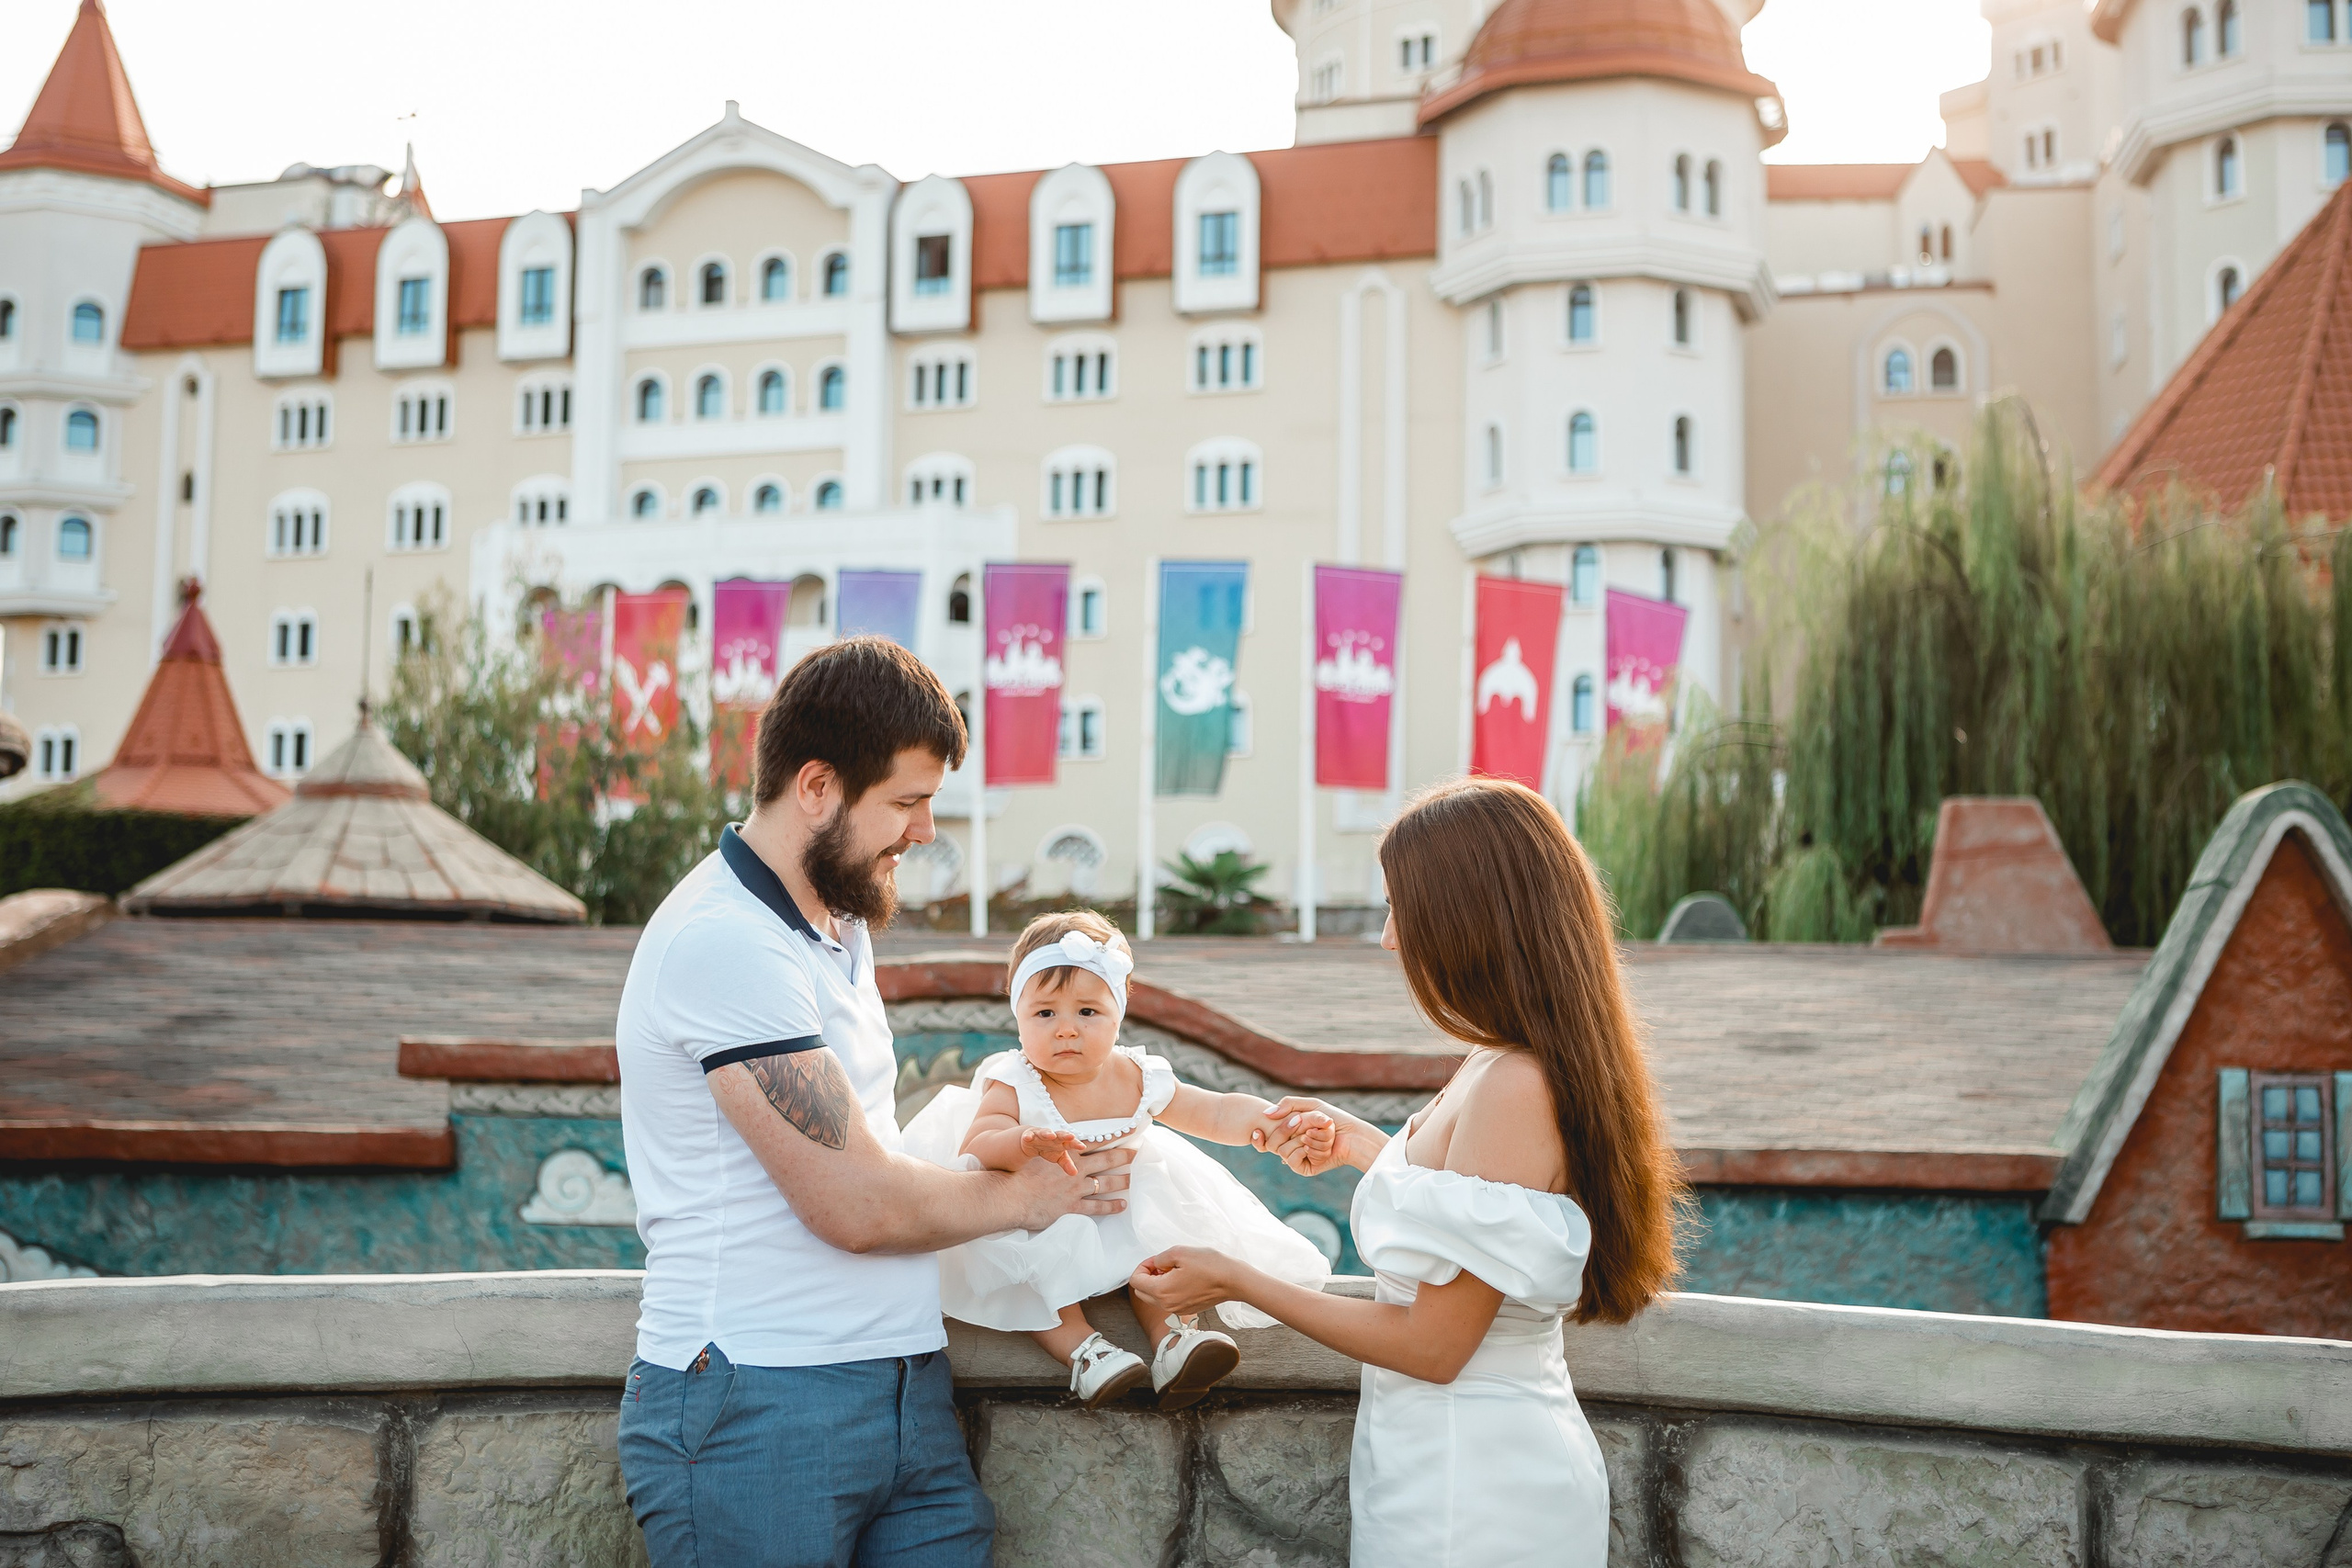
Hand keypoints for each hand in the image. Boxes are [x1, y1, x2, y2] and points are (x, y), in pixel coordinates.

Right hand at [1009, 1143, 1131, 1231]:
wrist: (1010, 1195)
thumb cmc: (1017, 1173)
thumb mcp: (1034, 1152)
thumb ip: (1049, 1147)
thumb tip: (1056, 1140)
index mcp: (1067, 1154)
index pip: (1095, 1143)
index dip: (1112, 1137)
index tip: (1127, 1132)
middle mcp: (1076, 1170)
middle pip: (1106, 1161)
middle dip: (1123, 1156)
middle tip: (1136, 1153)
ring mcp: (1076, 1189)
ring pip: (1106, 1183)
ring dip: (1122, 1181)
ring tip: (1133, 1179)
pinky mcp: (1072, 1207)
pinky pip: (1097, 1207)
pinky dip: (1111, 1206)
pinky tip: (1122, 1205)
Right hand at [1017, 1125, 1084, 1175]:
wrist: (1033, 1141)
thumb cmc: (1049, 1148)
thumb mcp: (1058, 1157)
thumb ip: (1066, 1164)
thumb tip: (1075, 1173)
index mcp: (1061, 1142)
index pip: (1070, 1143)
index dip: (1076, 1144)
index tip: (1083, 1147)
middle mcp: (1052, 1136)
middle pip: (1060, 1135)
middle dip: (1065, 1135)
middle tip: (1071, 1136)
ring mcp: (1040, 1135)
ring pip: (1044, 1132)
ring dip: (1048, 1133)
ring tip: (1052, 1135)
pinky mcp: (1029, 1135)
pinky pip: (1028, 1136)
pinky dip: (1028, 1136)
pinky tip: (1028, 1138)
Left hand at [1131, 1245, 1243, 1320]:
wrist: (1233, 1281)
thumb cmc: (1210, 1266)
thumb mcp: (1179, 1252)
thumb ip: (1159, 1259)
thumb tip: (1155, 1265)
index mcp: (1162, 1291)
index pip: (1136, 1281)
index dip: (1142, 1266)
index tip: (1156, 1260)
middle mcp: (1166, 1305)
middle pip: (1142, 1292)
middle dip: (1147, 1276)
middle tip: (1162, 1264)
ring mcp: (1176, 1309)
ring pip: (1154, 1297)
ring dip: (1157, 1283)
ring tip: (1174, 1270)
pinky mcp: (1185, 1310)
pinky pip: (1167, 1301)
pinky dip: (1168, 1290)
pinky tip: (1183, 1278)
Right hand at [1252, 1096, 1382, 1176]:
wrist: (1352, 1134)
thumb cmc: (1333, 1118)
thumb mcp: (1309, 1105)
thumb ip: (1286, 1105)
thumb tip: (1265, 1114)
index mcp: (1288, 1131)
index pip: (1264, 1137)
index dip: (1258, 1137)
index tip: (1257, 1130)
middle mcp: (1290, 1144)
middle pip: (1272, 1141)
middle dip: (1289, 1128)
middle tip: (1304, 1121)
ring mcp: (1297, 1157)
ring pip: (1282, 1150)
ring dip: (1305, 1138)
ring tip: (1321, 1134)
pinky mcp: (1304, 1168)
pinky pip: (1292, 1159)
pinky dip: (1310, 1149)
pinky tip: (1323, 1147)